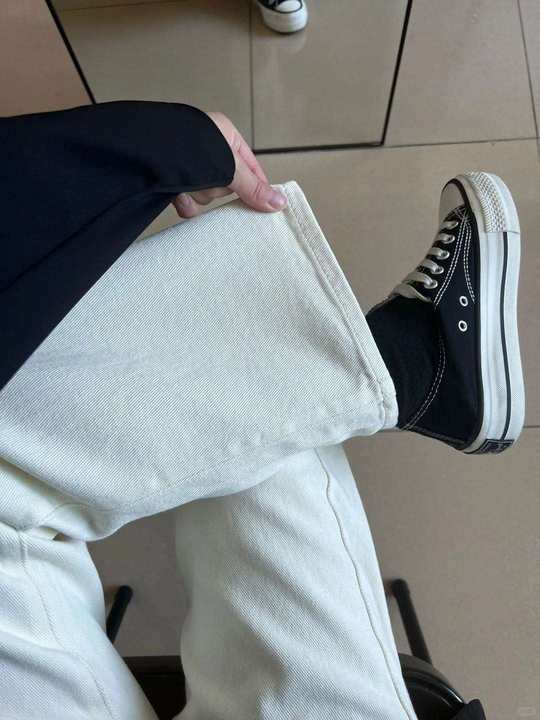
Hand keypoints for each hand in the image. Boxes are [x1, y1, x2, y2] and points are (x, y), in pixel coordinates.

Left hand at [173, 111, 287, 218]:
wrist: (139, 147)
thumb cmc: (184, 145)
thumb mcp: (227, 166)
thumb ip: (252, 186)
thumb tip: (280, 203)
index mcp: (224, 135)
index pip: (251, 168)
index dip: (255, 187)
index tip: (260, 207)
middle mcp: (207, 149)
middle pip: (227, 184)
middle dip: (216, 189)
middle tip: (209, 184)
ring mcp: (189, 165)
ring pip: (207, 194)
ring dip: (198, 195)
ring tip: (185, 185)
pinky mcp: (171, 180)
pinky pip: (188, 200)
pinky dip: (184, 202)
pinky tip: (176, 196)